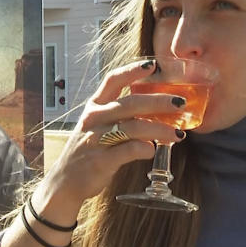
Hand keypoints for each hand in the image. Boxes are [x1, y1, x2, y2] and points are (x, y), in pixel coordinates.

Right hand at [35, 59, 188, 212]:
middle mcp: (94, 119)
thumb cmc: (87, 151)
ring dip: (160, 129)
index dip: (133, 71)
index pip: (113, 80)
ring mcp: (96, 139)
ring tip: (178, 134)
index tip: (153, 65)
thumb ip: (120, 116)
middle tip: (180, 103)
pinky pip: (129, 150)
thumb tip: (156, 110)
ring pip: (134, 127)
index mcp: (94, 106)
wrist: (65, 181)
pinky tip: (154, 150)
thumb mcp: (97, 126)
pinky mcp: (101, 160)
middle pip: (131, 103)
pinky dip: (145, 149)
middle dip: (159, 102)